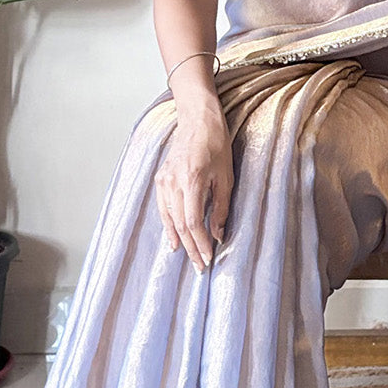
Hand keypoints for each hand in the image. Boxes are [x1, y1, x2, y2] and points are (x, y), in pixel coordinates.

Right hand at [155, 100, 233, 271]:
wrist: (198, 120)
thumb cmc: (216, 145)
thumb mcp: (226, 177)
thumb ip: (221, 207)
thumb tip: (218, 234)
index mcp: (192, 181)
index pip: (193, 223)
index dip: (200, 243)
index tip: (209, 258)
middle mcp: (174, 183)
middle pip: (180, 225)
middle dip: (191, 248)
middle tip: (201, 266)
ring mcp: (164, 181)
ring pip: (170, 219)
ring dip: (180, 240)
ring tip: (189, 258)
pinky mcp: (161, 178)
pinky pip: (163, 209)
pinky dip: (168, 226)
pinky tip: (174, 240)